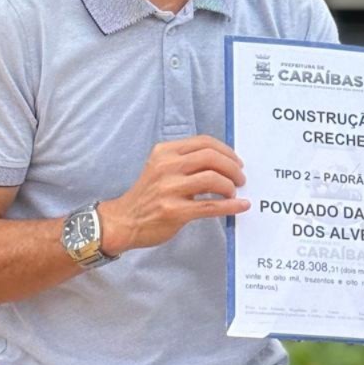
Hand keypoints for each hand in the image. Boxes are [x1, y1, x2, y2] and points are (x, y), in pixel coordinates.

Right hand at [99, 135, 249, 254]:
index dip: (226, 151)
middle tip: (240, 178)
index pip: (204, 142)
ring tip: (233, 192)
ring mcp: (169, 189)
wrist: (123, 222)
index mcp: (164, 152)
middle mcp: (166, 167)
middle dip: (232, 167)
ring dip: (230, 186)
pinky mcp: (174, 211)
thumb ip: (186, 161)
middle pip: (211, 158)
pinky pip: (210, 206)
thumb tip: (224, 162)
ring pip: (212, 179)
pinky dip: (231, 206)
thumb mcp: (161, 168)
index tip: (237, 161)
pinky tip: (240, 206)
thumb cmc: (148, 196)